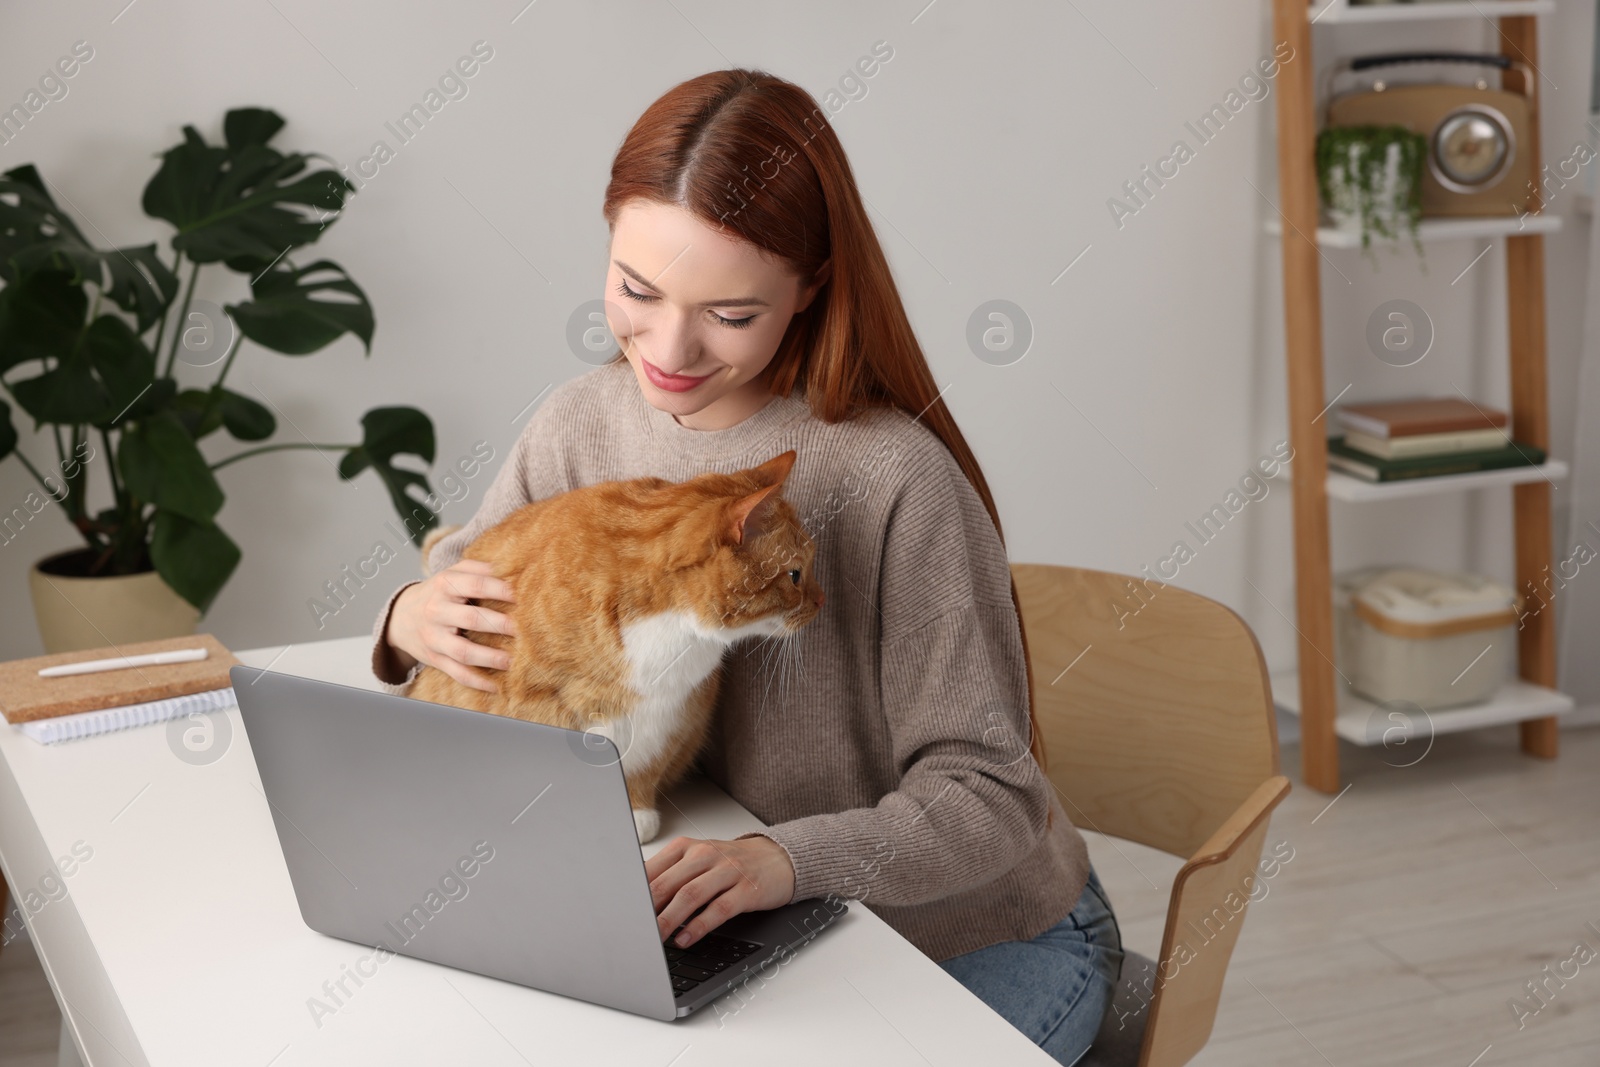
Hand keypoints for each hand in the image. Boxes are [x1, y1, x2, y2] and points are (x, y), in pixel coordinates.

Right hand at [383, 559, 516, 691]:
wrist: (400, 617)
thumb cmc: (438, 592)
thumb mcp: (452, 573)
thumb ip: (480, 568)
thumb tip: (513, 568)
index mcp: (445, 585)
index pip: (478, 585)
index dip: (503, 590)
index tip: (527, 596)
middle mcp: (437, 610)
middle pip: (473, 619)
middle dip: (502, 624)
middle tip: (527, 629)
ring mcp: (434, 637)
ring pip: (464, 651)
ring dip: (491, 658)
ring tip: (514, 661)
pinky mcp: (434, 658)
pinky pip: (457, 673)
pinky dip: (477, 681)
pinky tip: (496, 686)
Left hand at [645, 835, 795, 947]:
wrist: (776, 858)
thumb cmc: (730, 864)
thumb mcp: (697, 862)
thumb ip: (668, 878)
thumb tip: (635, 904)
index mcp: (686, 848)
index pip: (651, 871)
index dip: (634, 895)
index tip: (622, 914)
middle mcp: (705, 855)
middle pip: (667, 884)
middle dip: (647, 911)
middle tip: (633, 932)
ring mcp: (727, 871)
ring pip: (690, 895)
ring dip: (669, 920)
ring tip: (655, 939)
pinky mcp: (747, 889)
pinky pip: (719, 909)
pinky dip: (699, 926)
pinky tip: (686, 939)